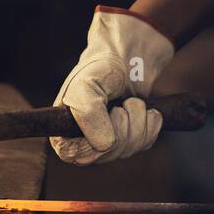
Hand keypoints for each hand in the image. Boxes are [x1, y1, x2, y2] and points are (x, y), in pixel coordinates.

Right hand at [50, 6, 174, 164]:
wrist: (129, 59)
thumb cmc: (101, 70)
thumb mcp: (87, 87)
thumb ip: (89, 115)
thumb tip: (105, 145)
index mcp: (63, 132)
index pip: (75, 155)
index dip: (95, 140)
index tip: (109, 115)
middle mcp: (83, 142)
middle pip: (105, 155)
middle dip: (121, 126)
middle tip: (120, 104)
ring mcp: (108, 143)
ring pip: (128, 150)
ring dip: (137, 121)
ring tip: (131, 102)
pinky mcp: (131, 140)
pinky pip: (145, 144)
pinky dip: (150, 124)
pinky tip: (145, 109)